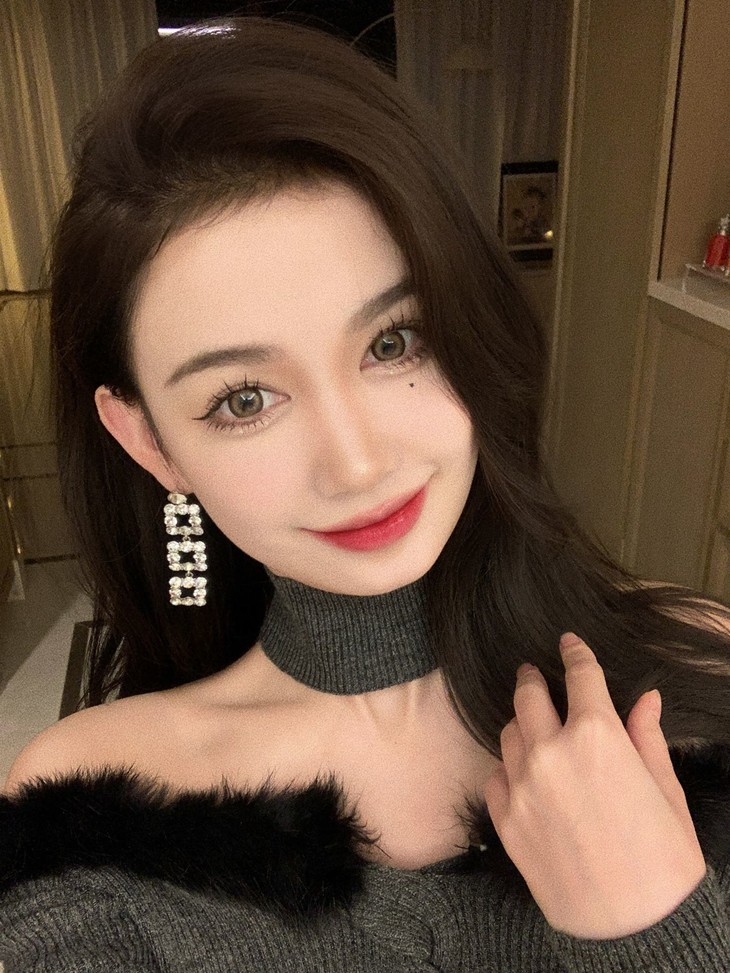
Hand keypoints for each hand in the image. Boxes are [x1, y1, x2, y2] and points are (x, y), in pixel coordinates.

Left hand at [483, 632, 706, 939]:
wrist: (633, 931)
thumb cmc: (663, 862)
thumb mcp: (666, 792)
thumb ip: (646, 737)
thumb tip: (646, 699)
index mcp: (598, 735)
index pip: (580, 675)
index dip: (574, 652)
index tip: (568, 642)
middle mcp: (551, 751)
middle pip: (529, 695)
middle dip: (532, 679)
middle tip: (534, 674)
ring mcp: (522, 785)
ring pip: (509, 733)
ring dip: (521, 724)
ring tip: (533, 728)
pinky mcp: (505, 819)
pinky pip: (495, 777)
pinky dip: (508, 770)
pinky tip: (524, 777)